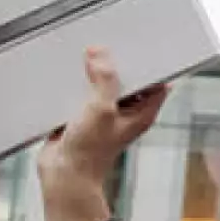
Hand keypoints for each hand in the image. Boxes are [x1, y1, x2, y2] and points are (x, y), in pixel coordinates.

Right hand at [37, 48, 167, 220]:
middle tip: (109, 45)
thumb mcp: (102, 109)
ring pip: (103, 85)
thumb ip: (104, 81)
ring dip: (94, 74)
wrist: (63, 175)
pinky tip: (69, 74)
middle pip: (127, 80)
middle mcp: (126, 112)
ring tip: (87, 55)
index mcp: (142, 112)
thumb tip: (101, 56)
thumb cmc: (90, 153)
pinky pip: (83, 94)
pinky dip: (77, 85)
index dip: (152, 63)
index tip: (144, 46)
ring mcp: (104, 114)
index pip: (156, 81)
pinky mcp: (83, 116)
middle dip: (118, 64)